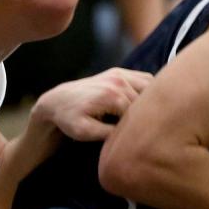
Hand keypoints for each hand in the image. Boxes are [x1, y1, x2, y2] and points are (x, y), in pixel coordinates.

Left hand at [34, 68, 151, 141]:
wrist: (58, 101)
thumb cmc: (70, 119)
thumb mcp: (85, 132)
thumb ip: (109, 134)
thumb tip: (130, 135)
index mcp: (112, 96)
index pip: (141, 115)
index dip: (139, 128)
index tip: (133, 137)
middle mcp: (118, 81)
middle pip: (147, 102)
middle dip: (145, 115)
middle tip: (138, 129)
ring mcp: (119, 73)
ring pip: (150, 89)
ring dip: (149, 103)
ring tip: (139, 117)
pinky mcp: (119, 71)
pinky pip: (146, 80)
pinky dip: (148, 91)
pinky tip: (141, 104)